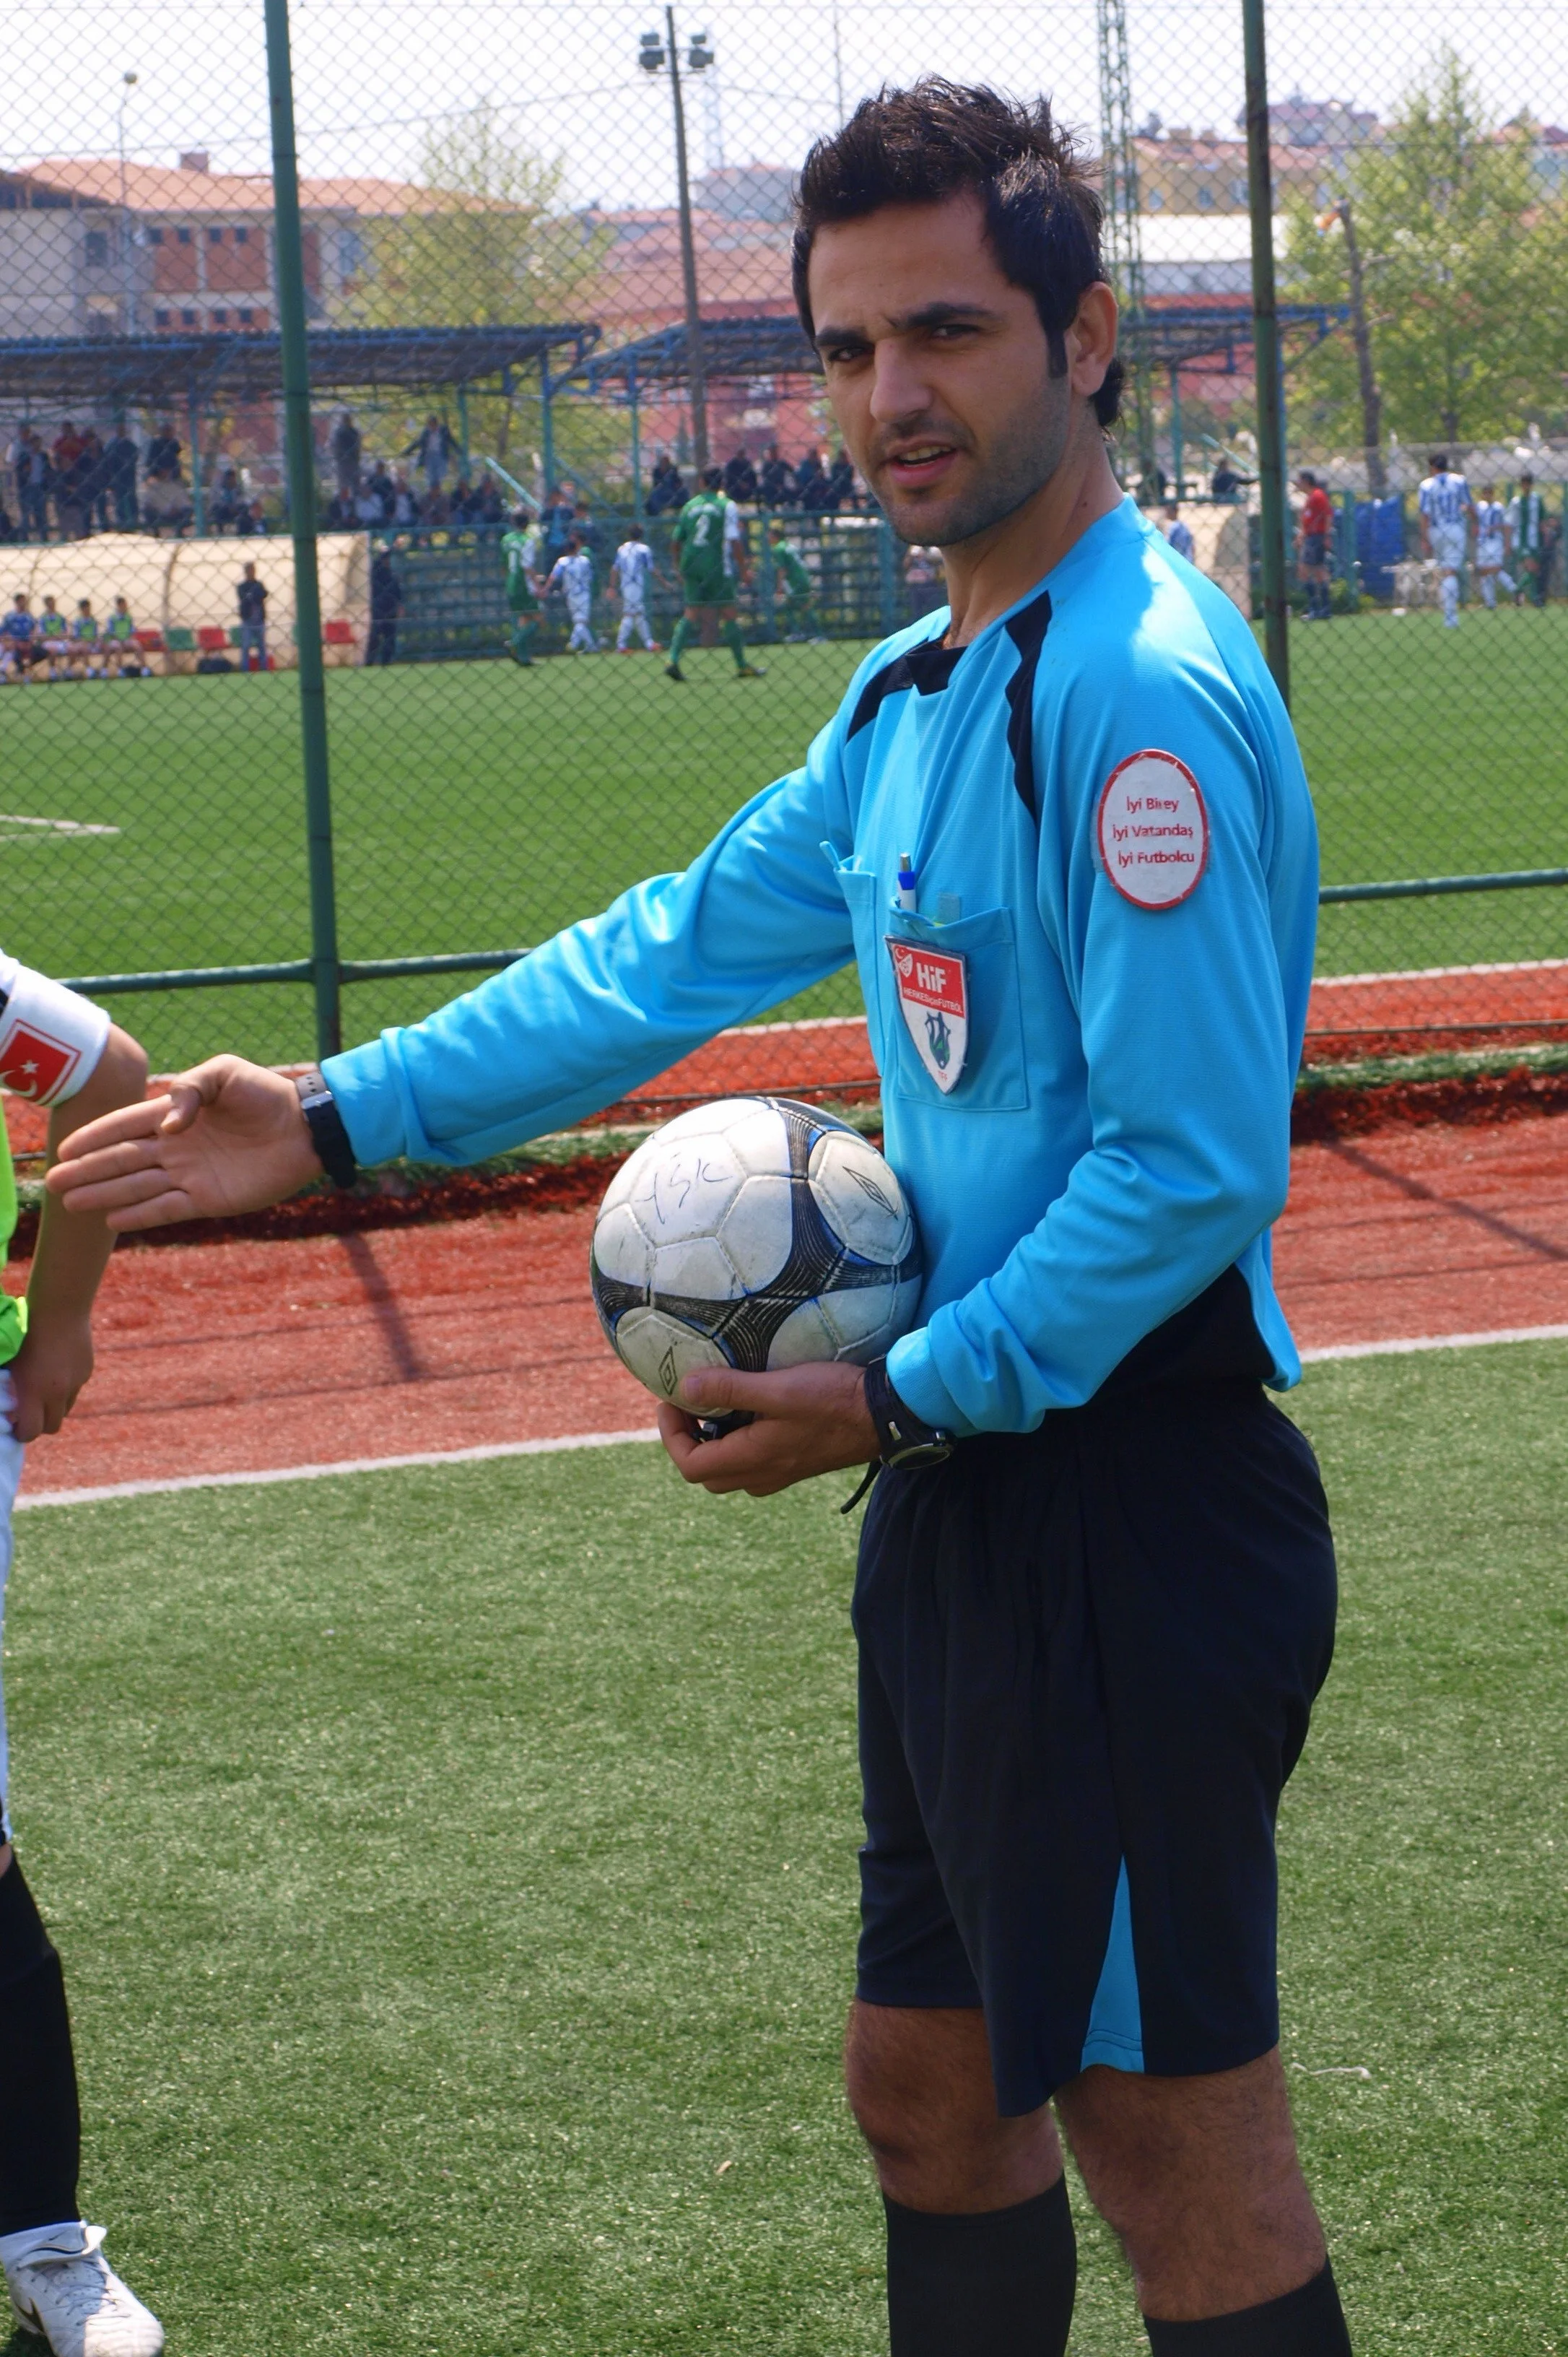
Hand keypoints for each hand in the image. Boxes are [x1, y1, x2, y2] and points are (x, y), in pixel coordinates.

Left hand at [8, 1313, 92, 1439]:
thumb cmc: (24, 1332)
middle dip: (40, 1425)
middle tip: (28, 1413)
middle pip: (52, 1427)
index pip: (31, 1432)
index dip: (21, 1434)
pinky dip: (66, 1386)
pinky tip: (57, 1367)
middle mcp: (57, 1393)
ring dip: (54, 1407)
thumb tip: (6, 1404)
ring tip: (43, 1389)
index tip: (14, 1427)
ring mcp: (75, 1383)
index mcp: (33, 1392)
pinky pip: (75, 1388)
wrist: (58, 1309)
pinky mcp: (86, 1371)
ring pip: (65, 1409)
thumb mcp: (10, 1363)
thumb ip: (8, 1386)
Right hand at [46, 1056, 322, 1231]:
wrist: (306, 1126)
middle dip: (88, 1171)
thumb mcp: (224, 1074)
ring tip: (72, 1204)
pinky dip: (140, 1215)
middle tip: (53, 1184)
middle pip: (122, 1161)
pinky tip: (113, 1220)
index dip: (94, 1138)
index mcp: (175, 1115)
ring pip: (137, 1187)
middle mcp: (176, 1147)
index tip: (65, 1149)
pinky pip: (167, 1209)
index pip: (124, 1127)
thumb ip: (190, 1090)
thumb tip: (166, 1127)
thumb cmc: (265, 1093)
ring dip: (104, 1195)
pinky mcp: (209, 1198)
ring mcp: (190, 1174)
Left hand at [657, 1361, 877, 1497]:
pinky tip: (748, 1412)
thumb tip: (685, 1388)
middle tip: (687, 1403)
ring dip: (712, 1442)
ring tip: (714, 1404)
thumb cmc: (833, 1400)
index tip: (671, 1400)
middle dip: (687, 1440)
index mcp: (753, 1460)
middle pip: (705, 1473)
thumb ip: (731, 1389)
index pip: (690, 1465)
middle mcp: (762, 1475)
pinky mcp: (795, 1464)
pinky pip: (751, 1464)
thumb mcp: (778, 1389)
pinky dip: (736, 1443)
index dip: (671, 1435)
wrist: (886, 1416)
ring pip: (728, 1471)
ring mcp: (780, 1473)